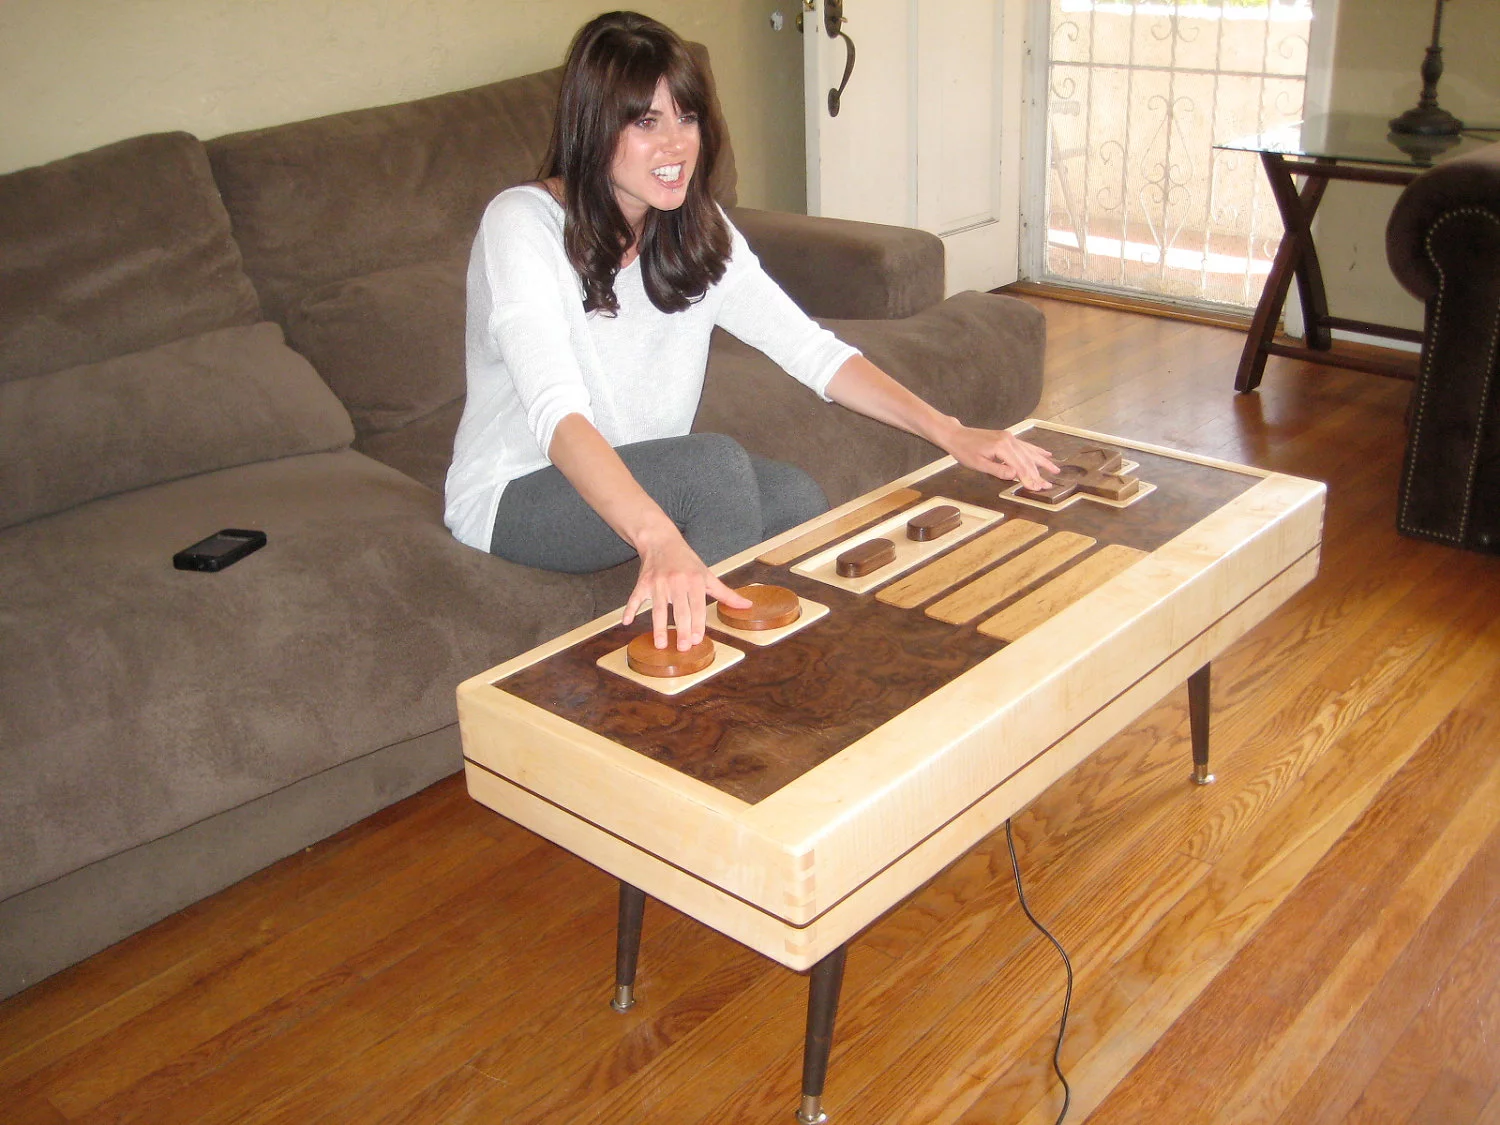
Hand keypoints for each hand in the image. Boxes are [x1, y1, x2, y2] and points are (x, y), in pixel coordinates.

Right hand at [621, 528, 752, 649]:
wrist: (661, 540)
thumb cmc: (687, 561)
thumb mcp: (707, 575)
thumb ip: (726, 593)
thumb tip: (747, 605)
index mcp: (694, 580)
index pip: (697, 606)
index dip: (697, 623)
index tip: (696, 639)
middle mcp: (676, 582)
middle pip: (679, 610)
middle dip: (681, 629)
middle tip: (682, 647)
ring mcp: (658, 583)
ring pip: (658, 608)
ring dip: (658, 627)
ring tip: (660, 644)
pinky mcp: (643, 583)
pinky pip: (635, 598)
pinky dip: (630, 609)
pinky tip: (626, 622)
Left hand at [942, 425, 1057, 490]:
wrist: (957, 435)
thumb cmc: (965, 451)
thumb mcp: (978, 464)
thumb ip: (997, 470)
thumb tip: (1014, 476)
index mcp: (1001, 447)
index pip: (1019, 466)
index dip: (1029, 478)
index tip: (1037, 488)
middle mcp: (1009, 440)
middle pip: (1027, 460)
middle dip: (1038, 474)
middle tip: (1048, 485)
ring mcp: (1010, 437)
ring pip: (1029, 452)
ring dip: (1043, 462)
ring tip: (1055, 470)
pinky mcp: (1008, 437)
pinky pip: (1026, 445)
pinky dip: (1037, 450)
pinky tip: (1046, 454)